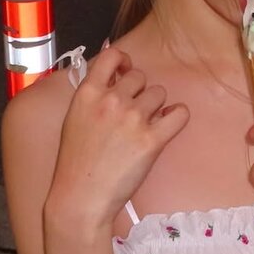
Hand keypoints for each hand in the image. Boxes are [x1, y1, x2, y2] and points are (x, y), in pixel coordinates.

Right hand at [48, 45, 188, 227]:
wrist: (81, 197)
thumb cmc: (76, 162)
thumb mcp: (74, 118)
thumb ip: (93, 94)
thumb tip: (114, 73)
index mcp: (88, 93)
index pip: (112, 55)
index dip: (124, 61)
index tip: (126, 71)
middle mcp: (111, 100)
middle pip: (140, 76)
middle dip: (140, 91)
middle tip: (133, 113)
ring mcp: (133, 119)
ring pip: (159, 93)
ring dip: (156, 106)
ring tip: (145, 125)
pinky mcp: (152, 140)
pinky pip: (179, 114)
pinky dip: (178, 115)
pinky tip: (169, 122)